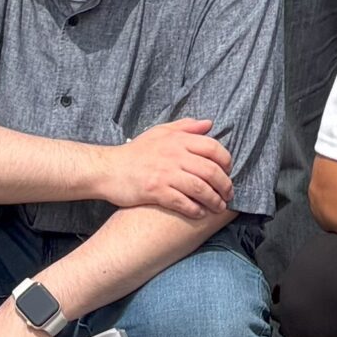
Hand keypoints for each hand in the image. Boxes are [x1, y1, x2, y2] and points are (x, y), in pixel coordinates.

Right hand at [97, 119, 232, 223]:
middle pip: (211, 170)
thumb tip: (209, 123)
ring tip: (218, 207)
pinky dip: (195, 209)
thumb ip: (185, 127)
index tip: (228, 172)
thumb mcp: (160, 132)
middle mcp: (174, 155)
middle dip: (224, 185)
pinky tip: (199, 213)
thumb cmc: (135, 152)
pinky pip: (183, 202)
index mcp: (178, 140)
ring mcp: (165, 174)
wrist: (108, 169)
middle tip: (228, 195)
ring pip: (200, 188)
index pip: (213, 148)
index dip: (226, 161)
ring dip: (214, 200)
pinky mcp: (156, 191)